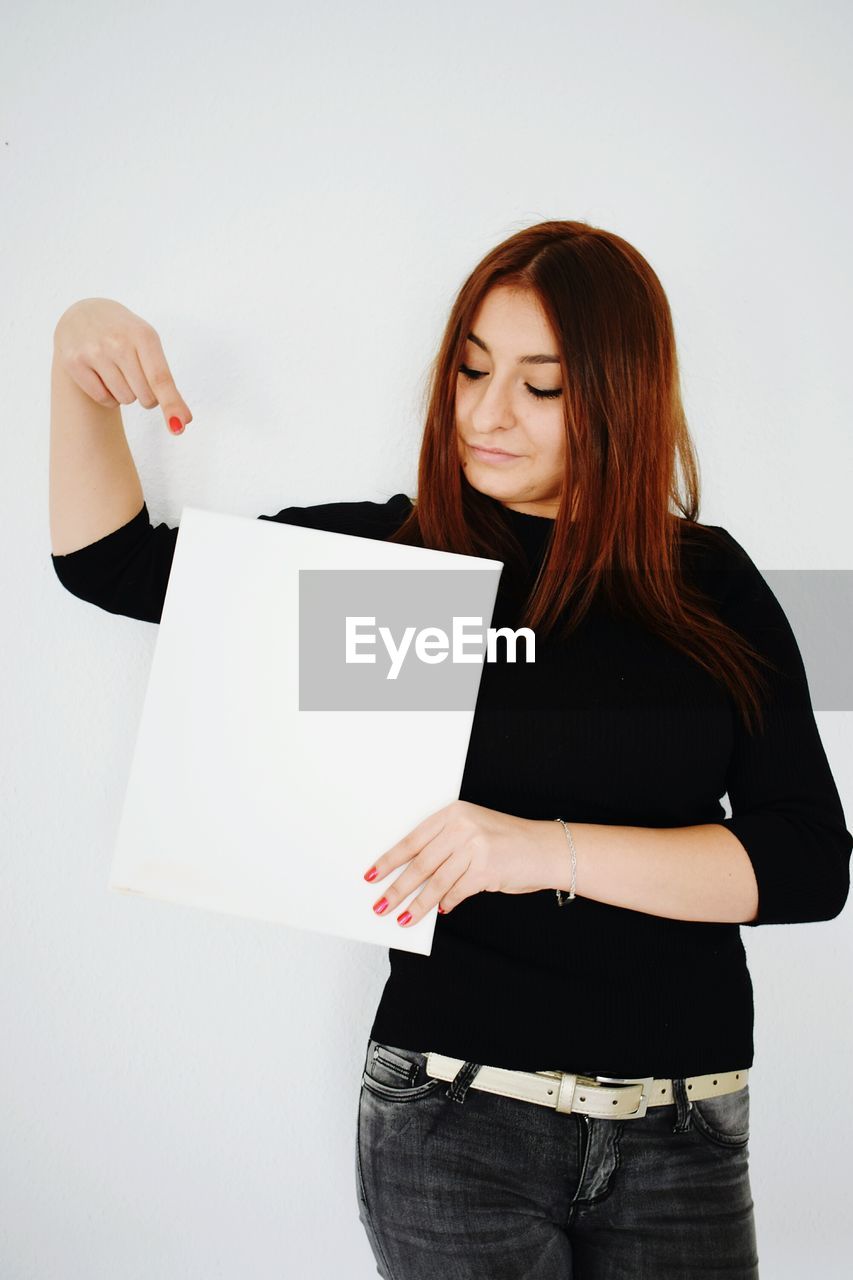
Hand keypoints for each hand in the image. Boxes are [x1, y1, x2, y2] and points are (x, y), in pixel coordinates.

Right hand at [53, 297, 192, 434]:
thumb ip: (166, 382)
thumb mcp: (148, 346)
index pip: (160, 378)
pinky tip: (102, 375)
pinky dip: (108, 396)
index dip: (172, 404)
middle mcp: (117, 342)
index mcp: (143, 335)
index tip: (180, 426)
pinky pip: (104, 399)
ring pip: (125, 400)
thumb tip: (184, 422)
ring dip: (126, 393)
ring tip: (117, 370)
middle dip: (147, 395)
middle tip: (136, 374)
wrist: (84, 314)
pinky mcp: (74, 362)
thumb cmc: (125, 336)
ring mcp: (93, 351)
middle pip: (145, 396)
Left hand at [362, 799, 561, 927]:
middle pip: (419, 863)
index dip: (390, 860)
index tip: (373, 875)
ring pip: (435, 882)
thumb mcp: (473, 831)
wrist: (545, 848)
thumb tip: (413, 877)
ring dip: (417, 904)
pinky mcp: (485, 869)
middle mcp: (461, 827)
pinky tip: (440, 910)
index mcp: (453, 813)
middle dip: (398, 888)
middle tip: (381, 905)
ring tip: (403, 918)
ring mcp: (473, 847)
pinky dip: (447, 903)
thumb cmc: (507, 841)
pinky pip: (456, 892)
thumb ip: (444, 847)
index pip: (412, 840)